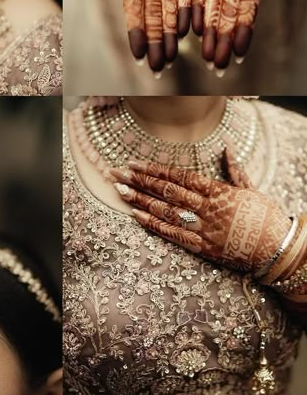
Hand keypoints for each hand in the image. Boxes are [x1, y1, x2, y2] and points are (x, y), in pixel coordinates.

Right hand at [102, 0, 192, 71]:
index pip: (134, 9)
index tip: (138, 54)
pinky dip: (190, 10)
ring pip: (172, 8)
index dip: (137, 32)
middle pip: (154, 15)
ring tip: (174, 57)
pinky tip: (191, 31)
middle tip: (159, 68)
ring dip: (172, 34)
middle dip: (156, 42)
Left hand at [109, 150, 291, 273]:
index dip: (155, 170)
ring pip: (165, 211)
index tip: (135, 164)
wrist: (277, 249)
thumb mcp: (251, 188)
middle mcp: (207, 208)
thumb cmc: (266, 217)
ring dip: (140, 201)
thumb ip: (234, 169)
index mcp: (218, 191)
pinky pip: (172, 234)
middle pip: (166, 192)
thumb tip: (227, 145)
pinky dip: (153, 225)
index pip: (179, 177)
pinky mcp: (201, 247)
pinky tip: (135, 216)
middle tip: (117, 174)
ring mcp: (202, 228)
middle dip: (139, 181)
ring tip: (120, 191)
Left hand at [192, 0, 281, 68]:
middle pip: (224, 14)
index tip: (238, 51)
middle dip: (220, 40)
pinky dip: (188, 11)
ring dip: (204, 34)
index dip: (241, 29)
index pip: (245, 5)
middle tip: (216, 65)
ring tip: (203, 56)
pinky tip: (188, 32)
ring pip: (206, 8)